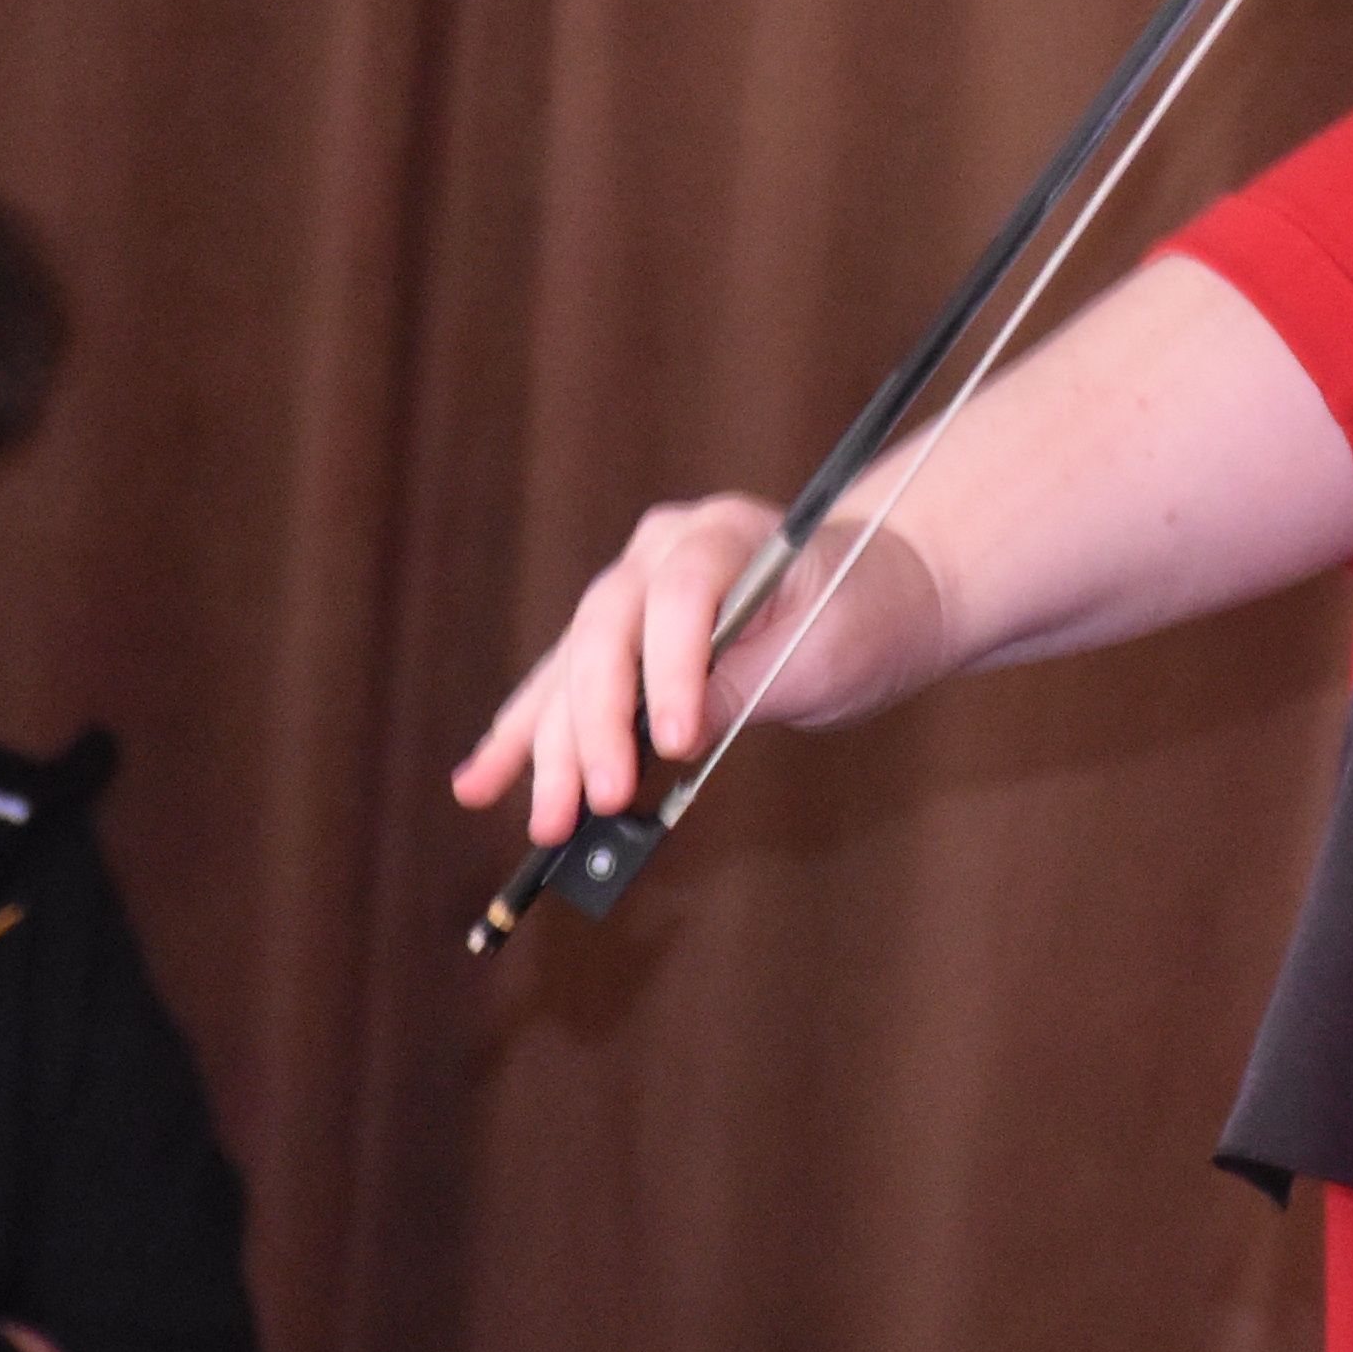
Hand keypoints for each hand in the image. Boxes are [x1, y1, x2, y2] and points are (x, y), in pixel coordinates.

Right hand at [448, 492, 957, 841]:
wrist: (871, 592)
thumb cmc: (860, 615)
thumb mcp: (828, 651)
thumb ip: (748, 681)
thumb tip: (664, 733)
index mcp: (721, 532)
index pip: (682, 594)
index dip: (673, 668)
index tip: (677, 742)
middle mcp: (659, 552)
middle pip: (607, 635)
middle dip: (597, 726)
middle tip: (600, 803)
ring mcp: (628, 591)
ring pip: (572, 669)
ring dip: (550, 748)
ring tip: (541, 818)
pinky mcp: (616, 639)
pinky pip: (561, 687)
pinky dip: (524, 736)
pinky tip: (481, 781)